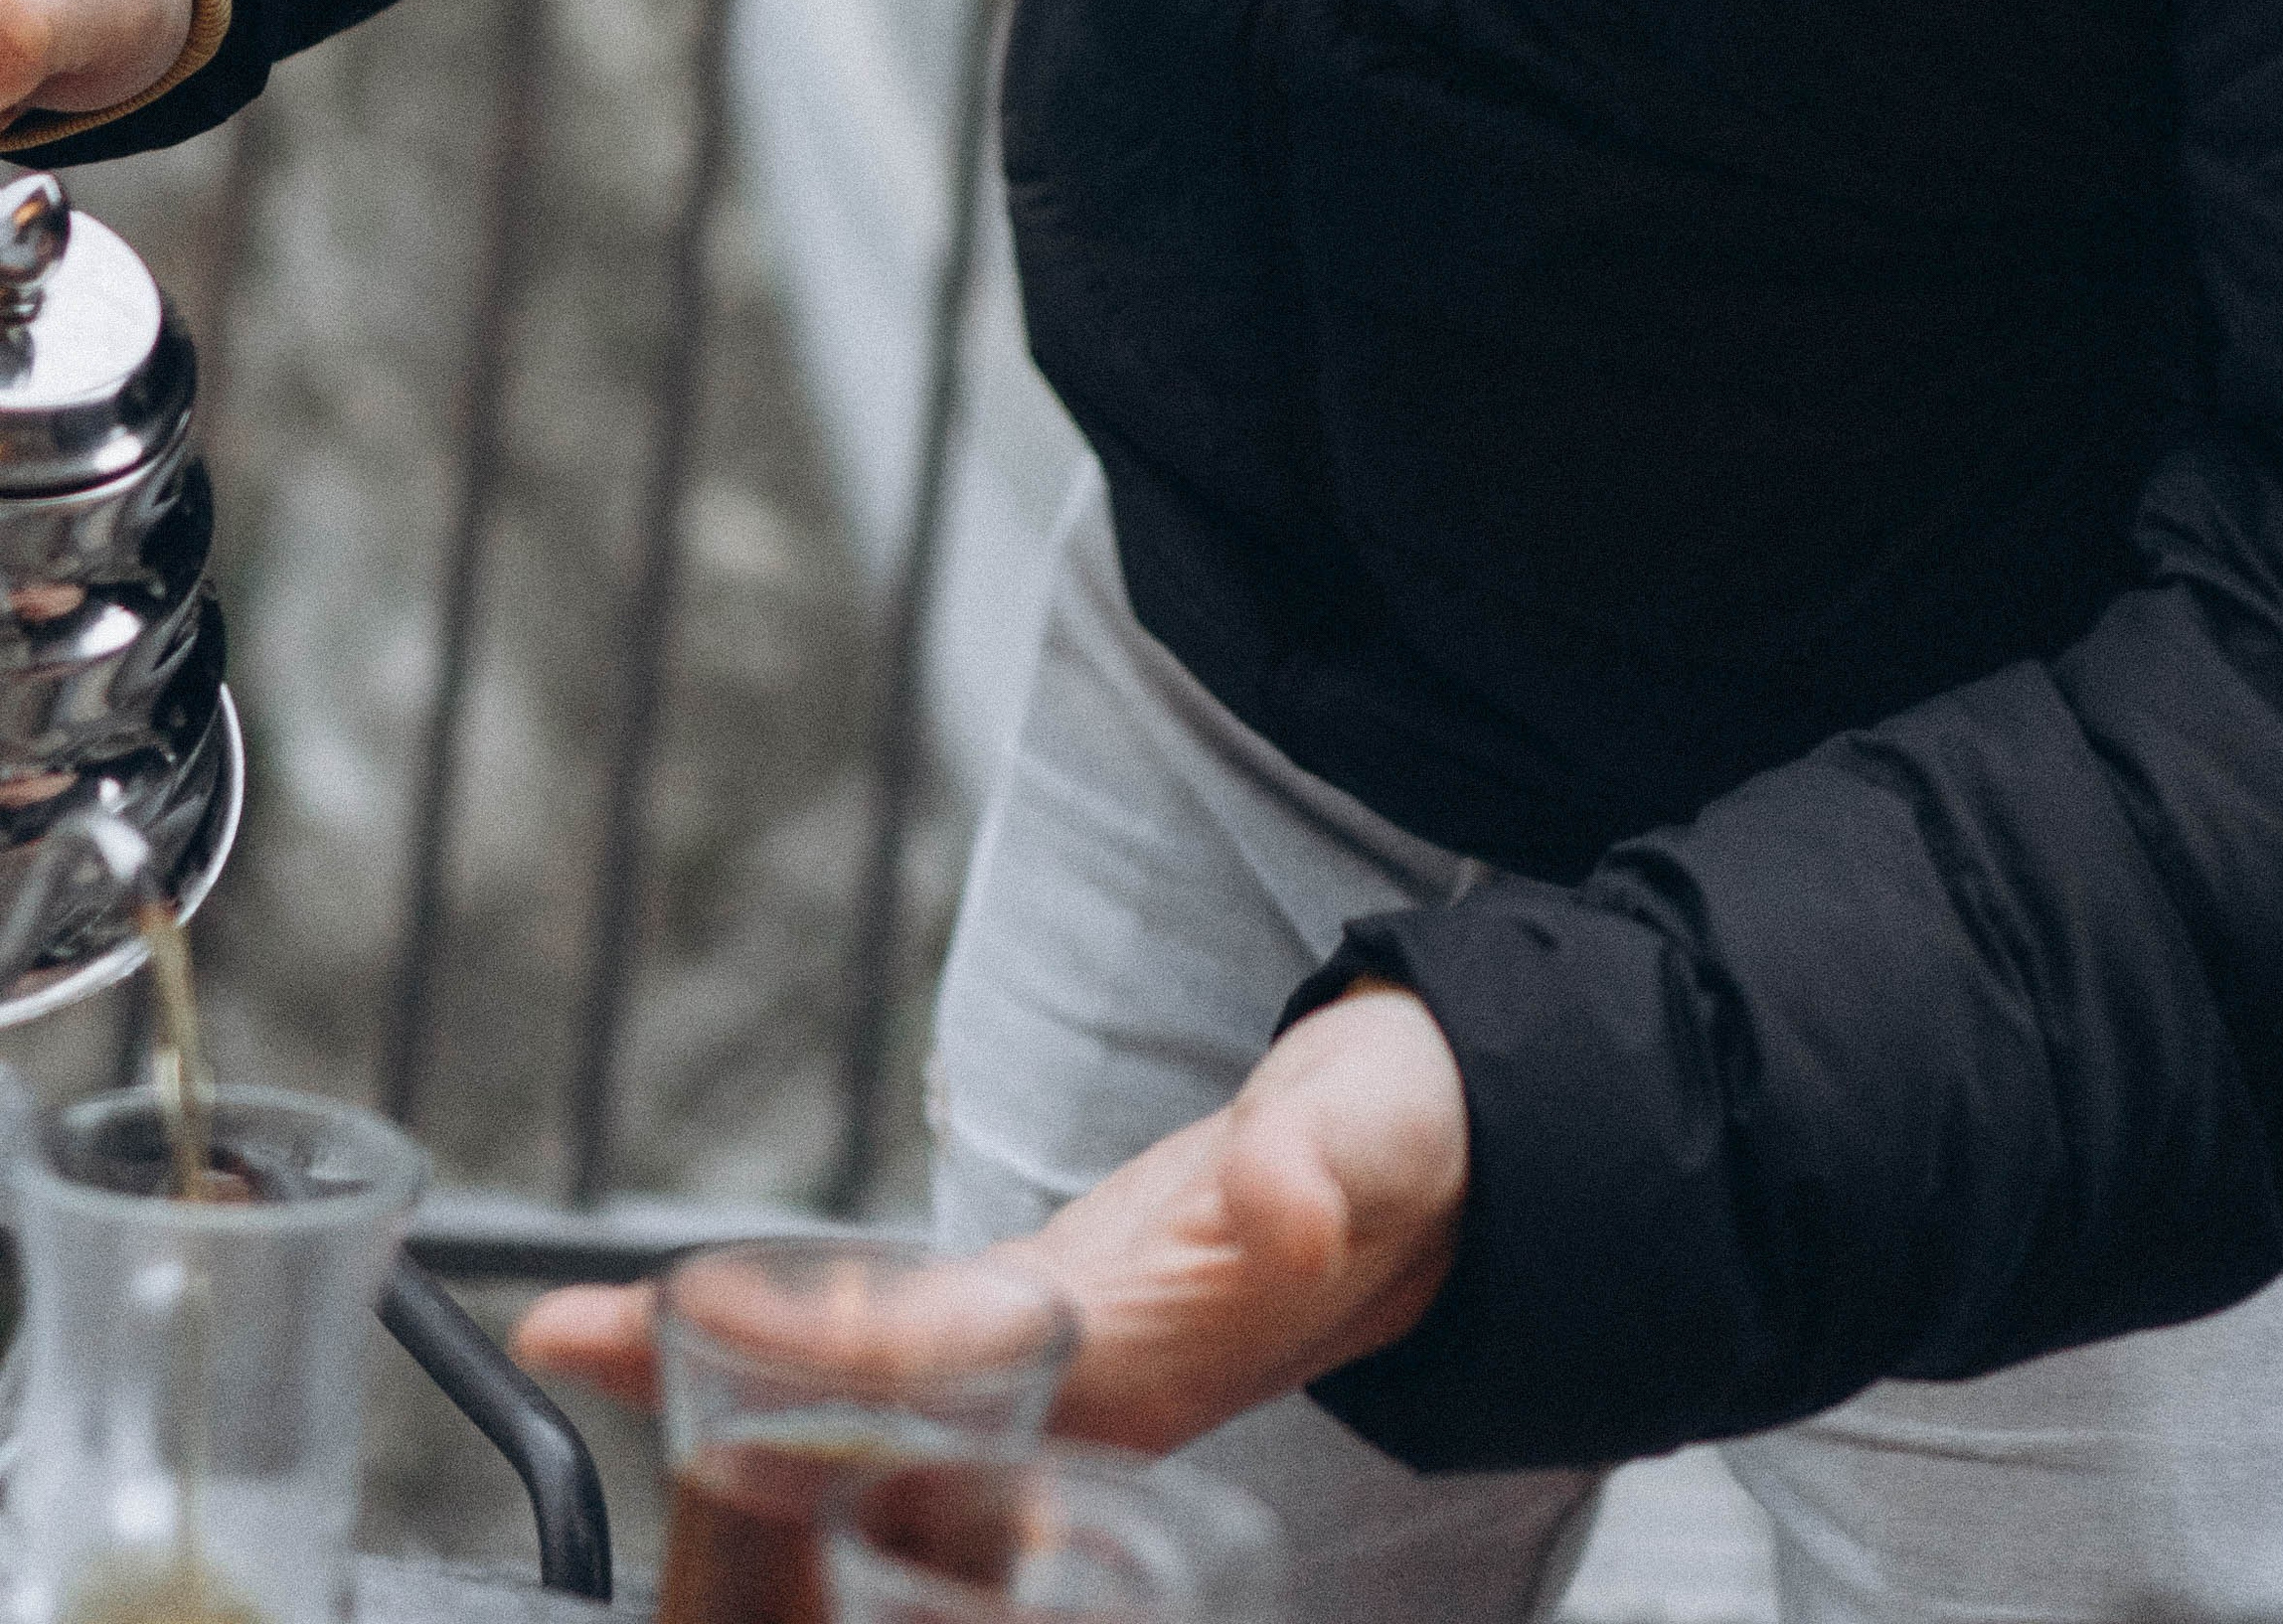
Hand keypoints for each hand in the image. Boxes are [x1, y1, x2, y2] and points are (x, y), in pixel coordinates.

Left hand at [511, 985, 1469, 1449]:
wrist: (1441, 1177)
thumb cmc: (1405, 1148)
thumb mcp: (1381, 1130)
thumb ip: (1329, 1168)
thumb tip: (1277, 1197)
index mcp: (1155, 1347)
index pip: (962, 1362)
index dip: (834, 1358)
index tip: (714, 1329)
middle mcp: (1093, 1389)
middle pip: (883, 1418)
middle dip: (725, 1400)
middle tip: (575, 1343)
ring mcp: (1068, 1370)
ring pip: (873, 1401)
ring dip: (727, 1381)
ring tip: (583, 1337)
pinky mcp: (1053, 1326)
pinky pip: (897, 1351)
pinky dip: (791, 1340)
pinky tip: (707, 1329)